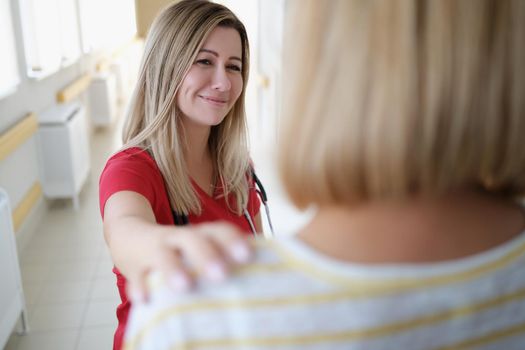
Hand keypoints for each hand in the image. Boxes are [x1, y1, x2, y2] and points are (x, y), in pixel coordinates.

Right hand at [125, 221, 252, 301]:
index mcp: (199, 234)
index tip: (248, 256)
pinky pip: (136, 276)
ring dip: (173, 269)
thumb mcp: (199, 247)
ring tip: (185, 286)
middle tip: (221, 274)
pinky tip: (146, 299)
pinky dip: (139, 287)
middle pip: (192, 239)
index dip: (232, 240)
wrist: (130, 237)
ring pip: (163, 256)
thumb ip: (223, 257)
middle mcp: (178, 238)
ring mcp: (155, 250)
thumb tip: (265, 272)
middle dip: (206, 256)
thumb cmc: (178, 250)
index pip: (218, 230)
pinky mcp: (136, 266)